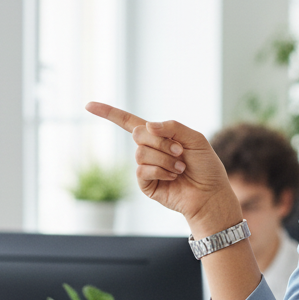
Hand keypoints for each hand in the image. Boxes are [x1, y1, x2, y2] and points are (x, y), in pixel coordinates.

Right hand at [84, 102, 240, 235]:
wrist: (210, 194)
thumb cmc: (206, 167)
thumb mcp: (195, 139)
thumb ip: (173, 127)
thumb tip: (147, 126)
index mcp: (158, 136)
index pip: (129, 121)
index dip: (109, 113)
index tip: (88, 105)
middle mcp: (149, 150)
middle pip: (138, 134)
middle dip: (162, 142)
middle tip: (181, 152)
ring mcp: (146, 167)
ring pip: (141, 153)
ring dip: (165, 159)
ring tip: (180, 167)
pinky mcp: (145, 184)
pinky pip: (142, 170)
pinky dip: (160, 171)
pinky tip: (172, 177)